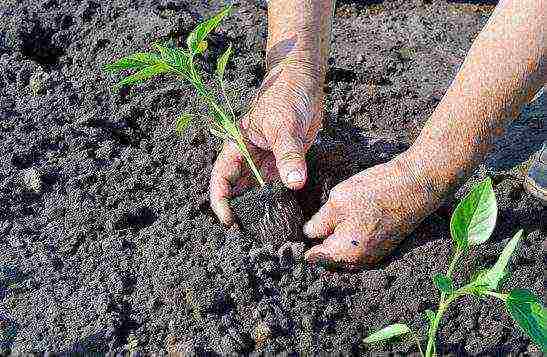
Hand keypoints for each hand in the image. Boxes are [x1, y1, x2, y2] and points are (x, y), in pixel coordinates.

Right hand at [210, 65, 322, 225]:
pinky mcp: (284, 163)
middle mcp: (249, 158)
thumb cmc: (286, 95)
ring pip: (258, 191)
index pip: (221, 179)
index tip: (230, 222)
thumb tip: (293, 183)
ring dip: (262, 209)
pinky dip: (280, 200)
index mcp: (237, 146)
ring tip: (269, 231)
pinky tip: (286, 215)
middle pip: (238, 190)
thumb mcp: (284, 125)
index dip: (220, 202)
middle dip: (242, 211)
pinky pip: (279, 186)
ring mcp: (266, 162)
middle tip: (252, 235)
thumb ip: (288, 155)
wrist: (304, 81)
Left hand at [303, 153, 441, 269]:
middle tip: (308, 223)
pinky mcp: (383, 245)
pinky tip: (346, 220)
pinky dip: (349, 238)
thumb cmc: (376, 191)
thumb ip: (318, 223)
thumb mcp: (337, 202)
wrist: (417, 185)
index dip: (301, 244)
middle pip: (329, 257)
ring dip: (334, 240)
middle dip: (318, 243)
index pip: (314, 257)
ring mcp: (374, 255)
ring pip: (344, 252)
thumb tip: (308, 234)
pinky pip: (358, 247)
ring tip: (325, 220)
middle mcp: (360, 261)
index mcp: (345, 253)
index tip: (292, 234)